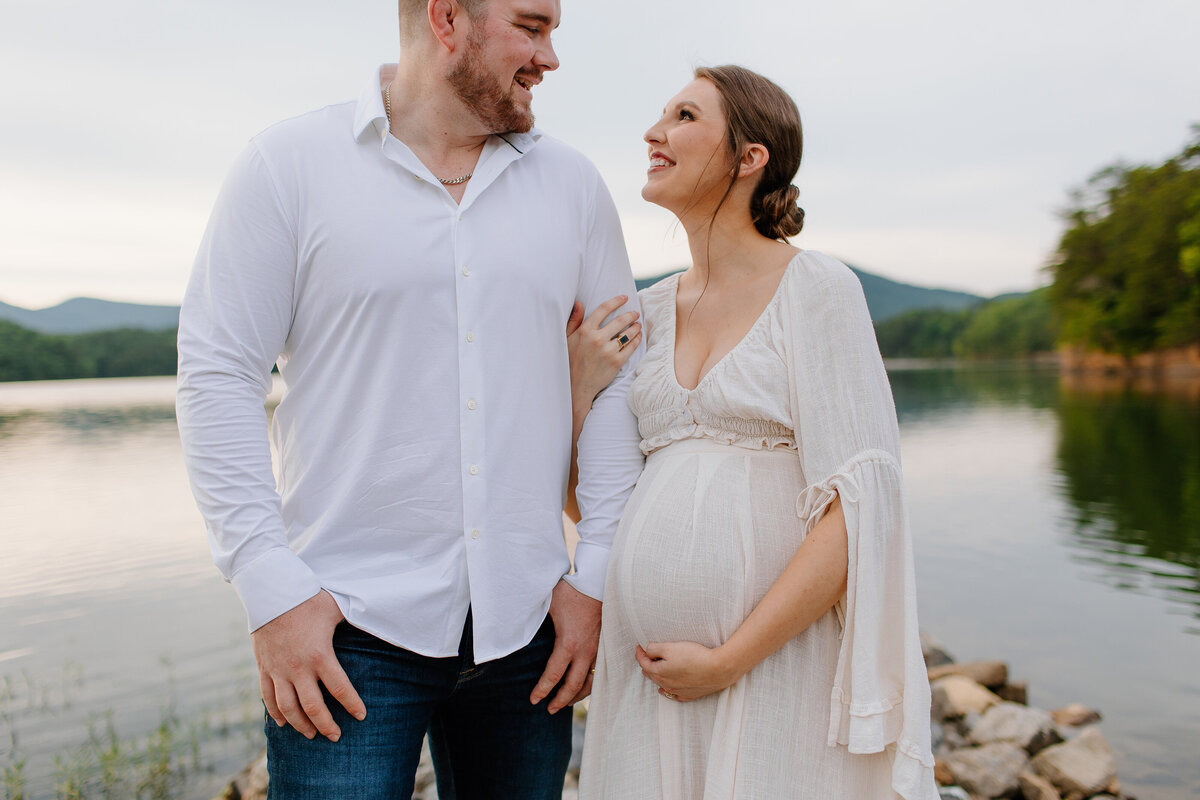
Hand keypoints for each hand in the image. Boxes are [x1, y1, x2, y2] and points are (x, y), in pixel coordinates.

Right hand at [251, 589, 365, 740]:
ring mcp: (278, 669)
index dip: (352, 705)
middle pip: (313, 707)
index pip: (340, 688)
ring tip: (312, 734)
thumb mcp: (335, 607)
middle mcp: (298, 667)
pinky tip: (284, 723)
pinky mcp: (264, 667)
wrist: (270, 591)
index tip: (361, 716)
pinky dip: (276, 713)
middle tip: (336, 736)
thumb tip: (377, 616)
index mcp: (320, 654)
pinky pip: (268, 697)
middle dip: (326, 725)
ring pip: (288, 708)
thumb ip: (354, 616)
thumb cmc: (307, 597)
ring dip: (301, 724)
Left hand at [529, 580, 601, 713]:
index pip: (553, 676)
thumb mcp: (547, 604)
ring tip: (566, 702)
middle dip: (560, 701)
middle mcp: (586, 651)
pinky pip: (600, 671)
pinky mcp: (606, 645)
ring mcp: (598, 649)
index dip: (542, 690)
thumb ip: (532, 619)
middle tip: (548, 709)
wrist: (598, 581)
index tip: (533, 700)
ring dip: (578, 695)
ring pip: (591, 682)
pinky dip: (591, 682)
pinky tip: (584, 684)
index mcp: (569, 644)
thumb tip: (512, 627)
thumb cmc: (571, 591)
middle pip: (573, 686)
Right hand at [566, 295, 641, 412]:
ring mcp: (608, 351)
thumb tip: (579, 303)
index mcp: (585, 330)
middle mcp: (597, 339)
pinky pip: (631, 347)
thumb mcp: (566, 339)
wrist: (576, 386)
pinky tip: (638, 337)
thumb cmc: (570, 361)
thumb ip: (574, 320)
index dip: (616, 301)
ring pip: (627, 334)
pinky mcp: (616, 362)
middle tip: (635, 312)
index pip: (603, 309)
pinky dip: (636, 340)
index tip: (624, 297)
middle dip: (630, 314)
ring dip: (635, 327)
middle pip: (620, 320)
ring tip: (638, 324)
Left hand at [635, 641, 741, 701]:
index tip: (639, 646)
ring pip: (661, 685)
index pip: (644, 663)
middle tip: (645, 656)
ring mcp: (678, 692)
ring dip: (656, 676)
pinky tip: (666, 690)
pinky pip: (674, 695)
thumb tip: (647, 651)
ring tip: (653, 670)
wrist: (718, 670)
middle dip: (646, 664)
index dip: (640, 653)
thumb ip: (654, 649)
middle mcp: (666, 684)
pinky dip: (668, 691)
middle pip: (652, 674)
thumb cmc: (694, 656)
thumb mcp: (670, 648)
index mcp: (659, 672)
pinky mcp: (690, 695)